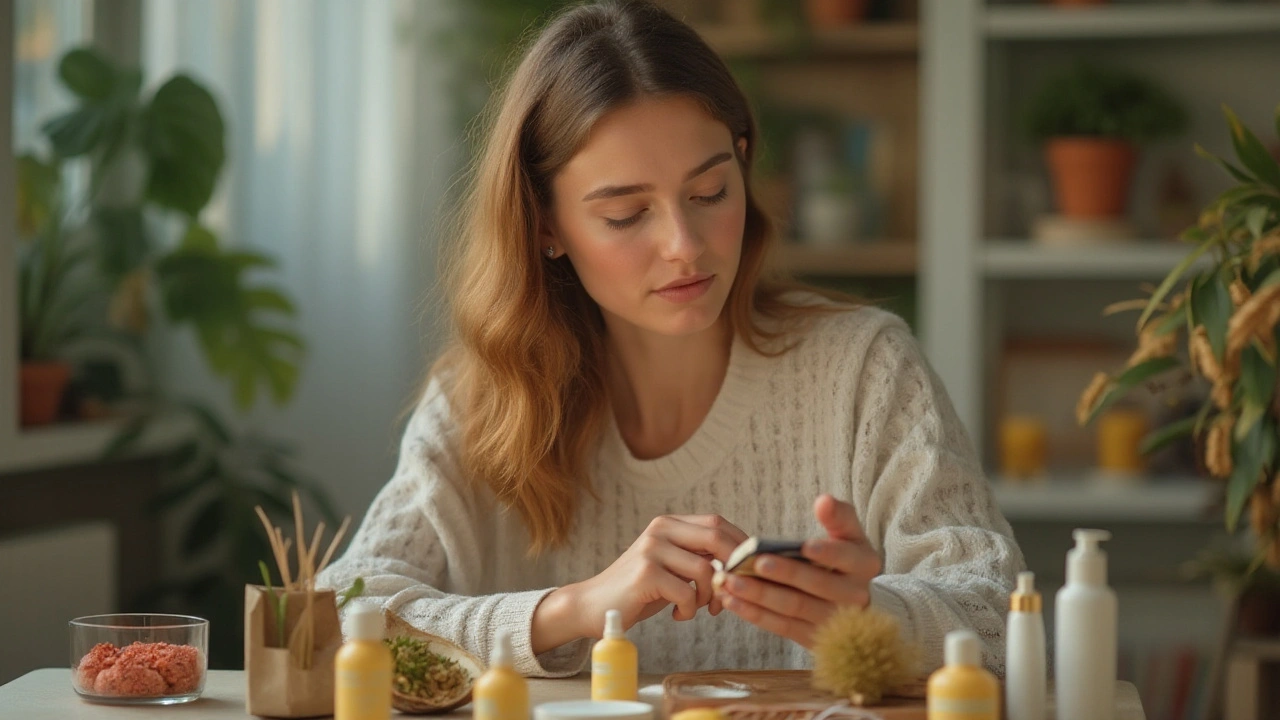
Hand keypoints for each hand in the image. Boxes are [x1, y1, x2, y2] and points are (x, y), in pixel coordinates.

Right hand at [532, 514, 746, 652]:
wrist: (594, 606)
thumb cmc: (640, 590)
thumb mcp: (673, 567)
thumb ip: (699, 557)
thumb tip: (741, 563)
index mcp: (668, 523)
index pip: (717, 522)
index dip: (739, 544)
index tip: (747, 569)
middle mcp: (660, 529)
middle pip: (716, 537)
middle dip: (733, 567)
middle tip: (730, 593)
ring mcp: (652, 549)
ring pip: (706, 570)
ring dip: (709, 597)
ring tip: (696, 609)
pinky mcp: (646, 574)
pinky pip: (688, 593)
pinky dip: (690, 610)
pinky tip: (678, 615)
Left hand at [718, 494, 880, 647]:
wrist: (850, 599)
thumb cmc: (844, 556)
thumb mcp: (849, 534)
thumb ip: (838, 515)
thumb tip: (823, 501)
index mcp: (865, 565)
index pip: (845, 558)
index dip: (827, 553)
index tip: (805, 546)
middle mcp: (855, 597)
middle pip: (817, 586)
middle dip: (786, 574)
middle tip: (756, 562)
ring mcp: (833, 621)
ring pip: (795, 608)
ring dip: (761, 596)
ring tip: (731, 581)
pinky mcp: (811, 637)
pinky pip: (781, 626)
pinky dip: (755, 614)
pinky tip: (732, 600)